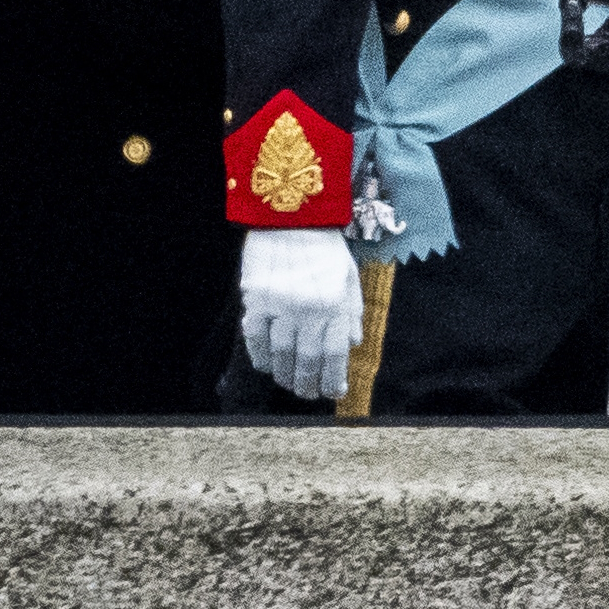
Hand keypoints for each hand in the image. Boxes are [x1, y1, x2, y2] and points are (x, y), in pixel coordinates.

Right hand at [240, 228, 361, 400]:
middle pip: (307, 360)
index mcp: (334, 304)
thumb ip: (352, 311)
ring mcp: (279, 305)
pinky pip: (255, 337)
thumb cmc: (324, 245)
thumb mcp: (348, 275)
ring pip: (281, 354)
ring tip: (288, 382)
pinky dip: (260, 356)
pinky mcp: (256, 298)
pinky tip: (266, 364)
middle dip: (309, 384)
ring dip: (285, 374)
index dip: (334, 380)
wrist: (292, 214)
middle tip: (309, 393)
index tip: (334, 393)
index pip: (335, 355)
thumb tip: (352, 344)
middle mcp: (308, 309)